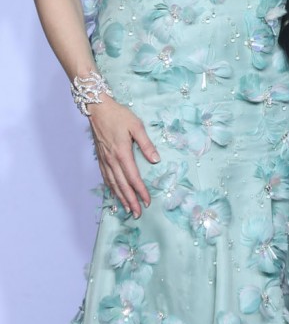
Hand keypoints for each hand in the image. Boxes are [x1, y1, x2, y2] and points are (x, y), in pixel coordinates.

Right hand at [88, 97, 158, 216]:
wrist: (98, 109)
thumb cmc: (118, 115)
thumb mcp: (136, 126)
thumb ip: (146, 144)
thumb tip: (156, 160)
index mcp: (122, 153)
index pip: (133, 177)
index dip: (140, 191)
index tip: (147, 201)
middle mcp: (112, 160)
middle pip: (122, 185)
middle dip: (131, 200)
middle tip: (138, 213)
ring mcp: (104, 160)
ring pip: (113, 184)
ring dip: (121, 198)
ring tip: (128, 209)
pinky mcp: (100, 158)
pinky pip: (106, 178)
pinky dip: (111, 189)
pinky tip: (115, 194)